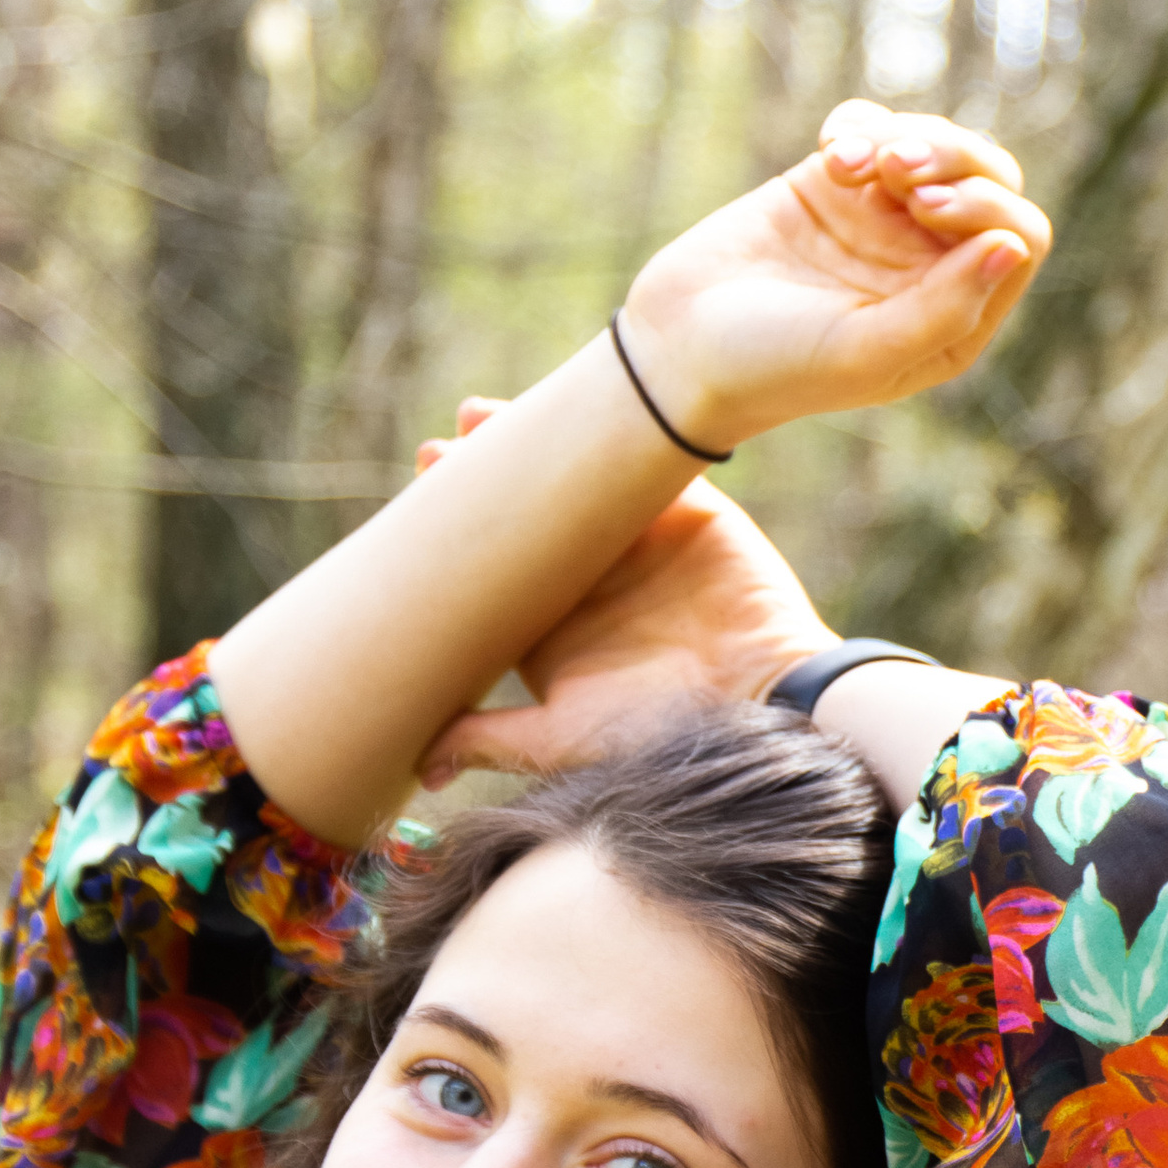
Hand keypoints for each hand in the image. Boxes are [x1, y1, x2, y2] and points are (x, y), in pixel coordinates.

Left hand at [411, 402, 829, 785]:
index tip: (406, 518)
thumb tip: (419, 765)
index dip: (453, 544)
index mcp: (556, 626)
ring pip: (575, 480)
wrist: (761, 705)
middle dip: (476, 482)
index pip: (494, 573)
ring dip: (527, 443)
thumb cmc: (660, 731)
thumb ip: (490, 738)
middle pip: (524, 518)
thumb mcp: (561, 736)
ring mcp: (640, 543)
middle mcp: (593, 579)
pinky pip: (645, 459)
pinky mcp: (689, 512)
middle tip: (430, 457)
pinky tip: (575, 402)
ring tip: (472, 416)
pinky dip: (611, 427)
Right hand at [620, 101, 1047, 449]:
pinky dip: (860, 125)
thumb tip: (1012, 247)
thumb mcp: (860, 350)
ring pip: (939, 144)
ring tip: (846, 158)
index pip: (1019, 238)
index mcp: (955, 318)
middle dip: (952, 156)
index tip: (924, 207)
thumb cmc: (769, 364)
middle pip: (990, 179)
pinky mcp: (839, 185)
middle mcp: (931, 268)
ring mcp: (886, 222)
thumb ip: (943, 308)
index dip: (987, 205)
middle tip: (895, 168)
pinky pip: (878, 127)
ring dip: (904, 135)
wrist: (677, 345)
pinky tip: (826, 153)